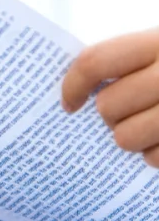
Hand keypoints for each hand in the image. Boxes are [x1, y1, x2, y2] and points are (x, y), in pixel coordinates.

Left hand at [62, 28, 158, 164]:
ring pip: (125, 138)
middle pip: (107, 106)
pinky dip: (158, 155)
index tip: (70, 103)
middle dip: (112, 114)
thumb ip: (133, 61)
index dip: (72, 85)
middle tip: (128, 111)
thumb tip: (79, 94)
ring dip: (134, 137)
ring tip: (153, 127)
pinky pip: (155, 159)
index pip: (96, 62)